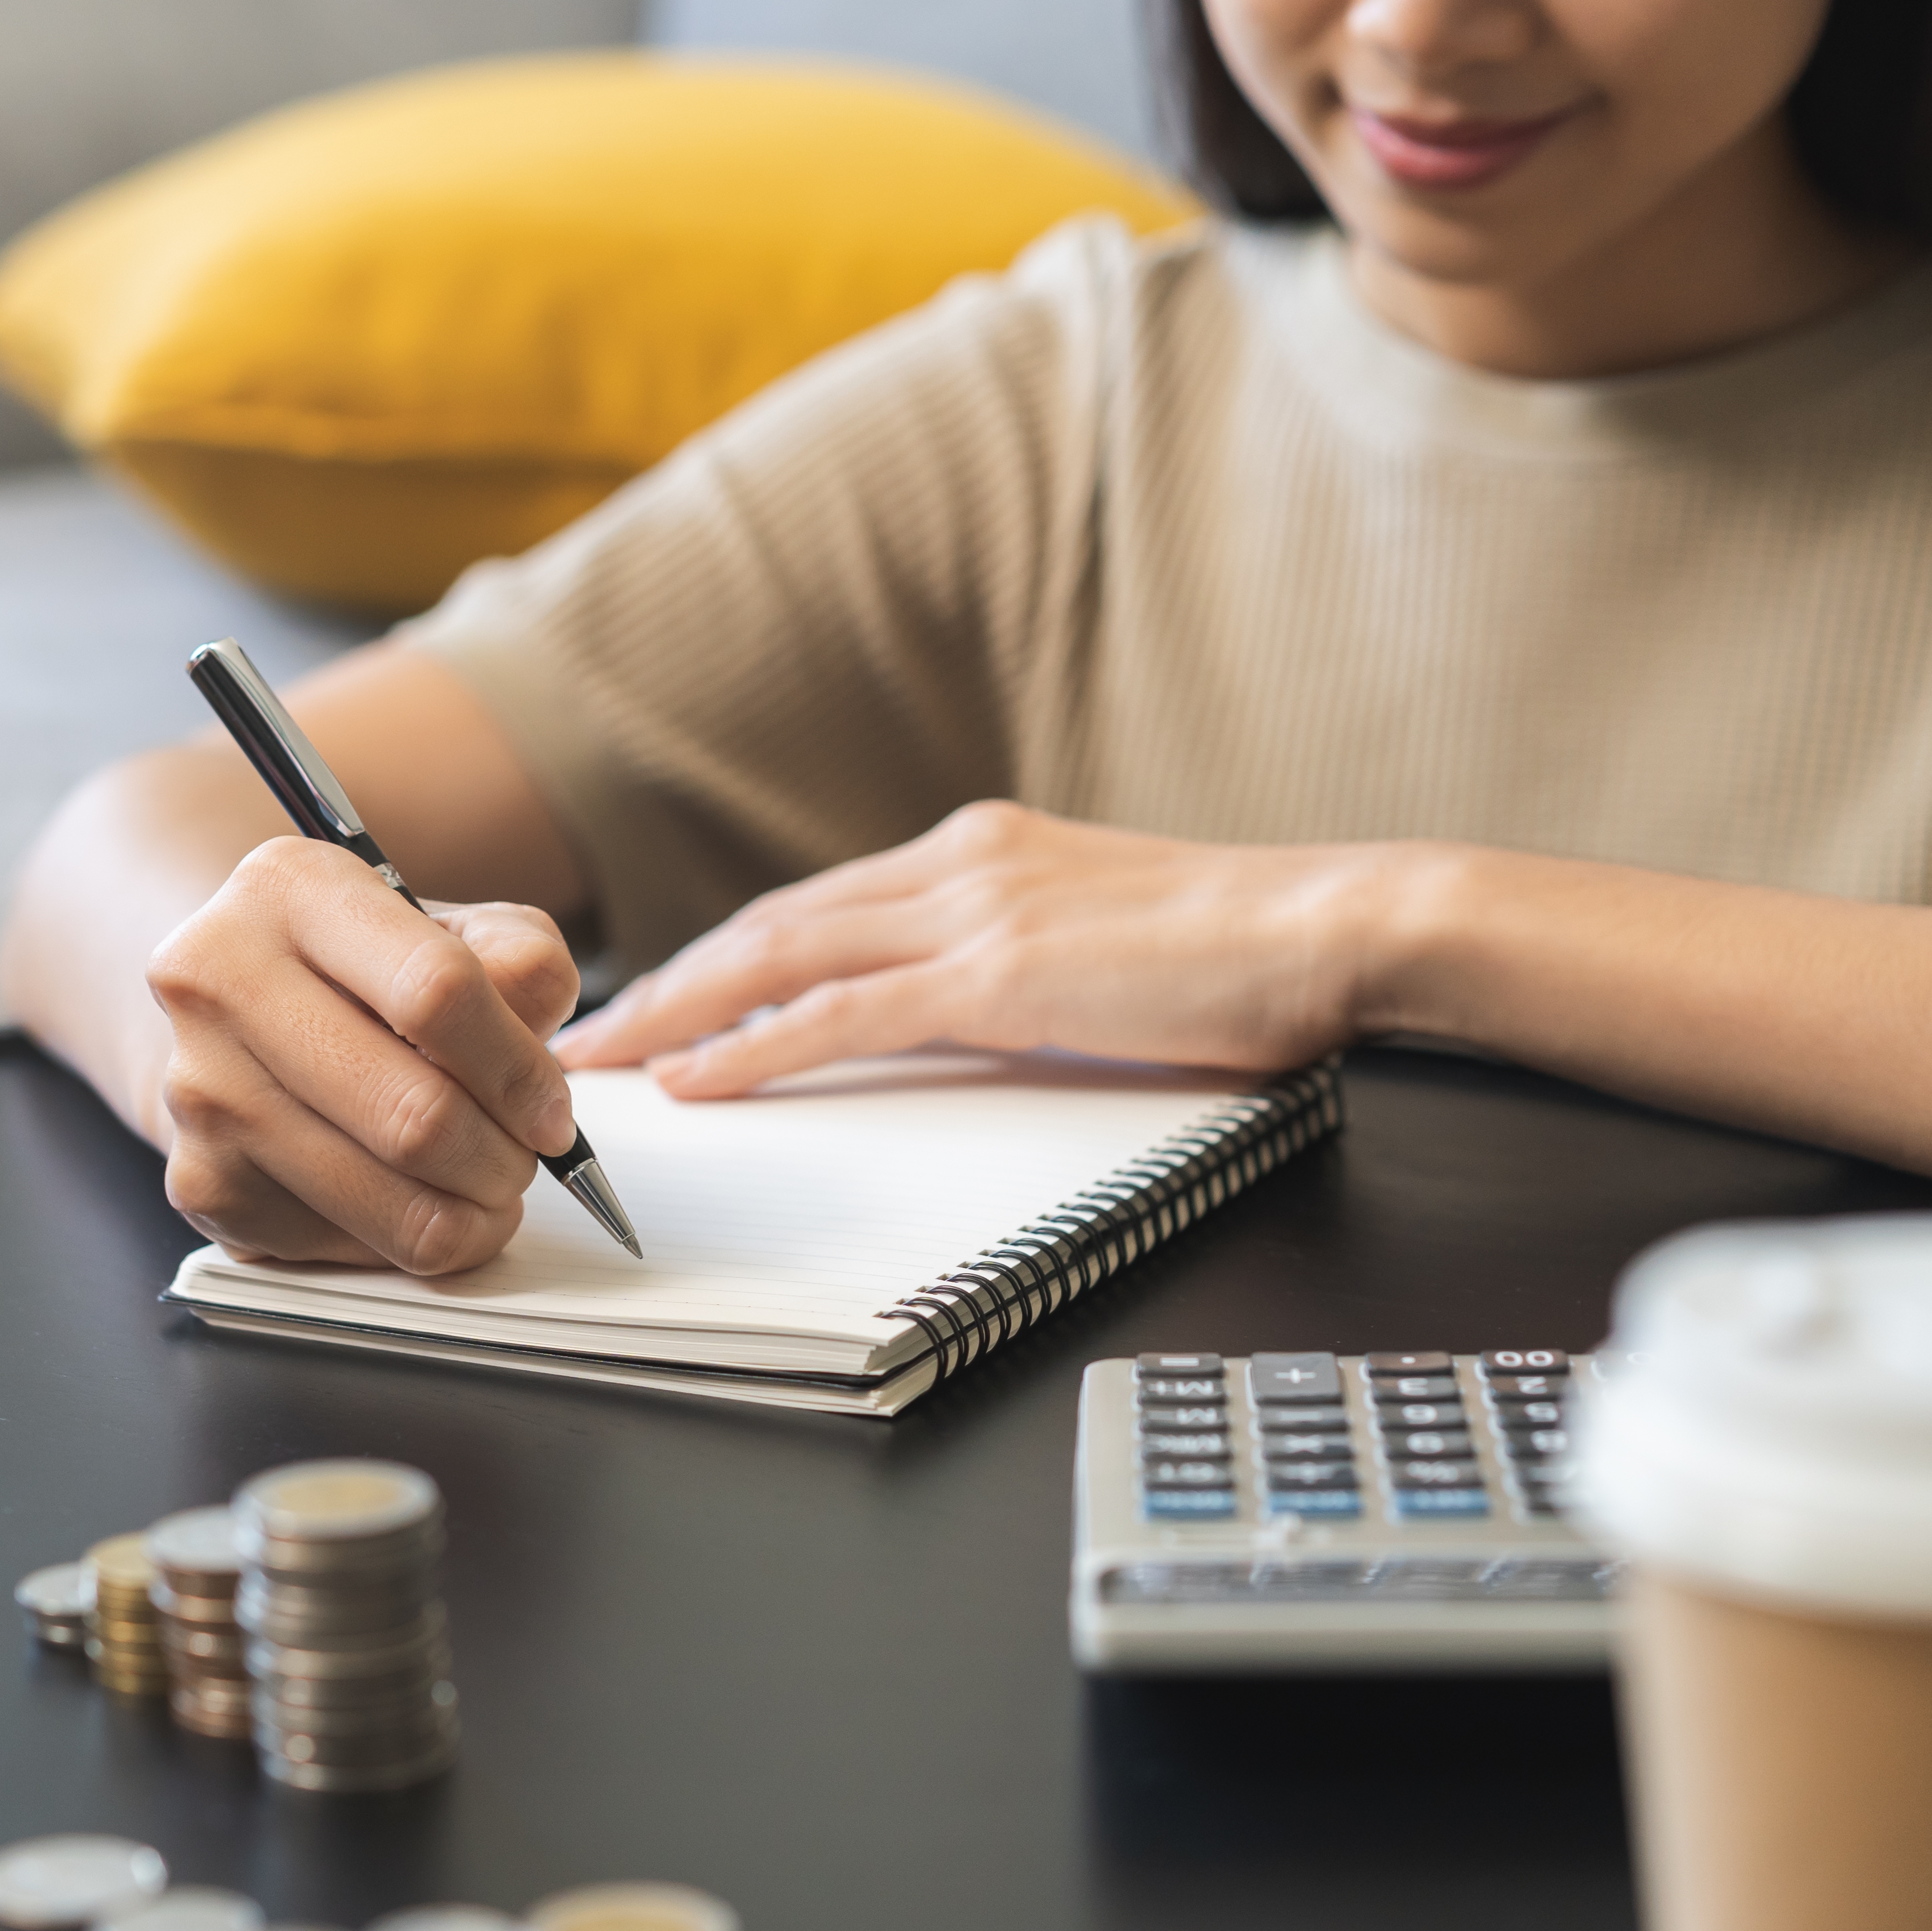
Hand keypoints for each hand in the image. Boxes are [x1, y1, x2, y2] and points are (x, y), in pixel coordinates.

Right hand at [145, 837, 582, 1271]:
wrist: (239, 1008)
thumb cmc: (365, 970)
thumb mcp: (455, 929)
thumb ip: (520, 966)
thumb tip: (537, 1061)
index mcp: (290, 888)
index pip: (436, 992)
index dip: (519, 1071)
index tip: (553, 1115)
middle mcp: (219, 980)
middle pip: (413, 1115)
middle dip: (501, 1159)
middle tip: (523, 1159)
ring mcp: (199, 1088)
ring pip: (386, 1201)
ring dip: (466, 1215)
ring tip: (480, 1186)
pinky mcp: (201, 1181)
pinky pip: (344, 1249)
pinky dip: (400, 1240)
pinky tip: (404, 1199)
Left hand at [554, 800, 1395, 1094]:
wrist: (1339, 922)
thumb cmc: (1244, 948)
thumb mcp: (1102, 938)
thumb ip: (1022, 953)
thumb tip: (970, 1001)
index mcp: (982, 850)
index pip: (819, 904)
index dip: (729, 953)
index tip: (665, 996)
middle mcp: (961, 863)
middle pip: (774, 924)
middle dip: (674, 982)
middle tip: (592, 1031)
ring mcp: (975, 913)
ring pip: (782, 959)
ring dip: (682, 1012)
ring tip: (608, 1060)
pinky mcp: (999, 977)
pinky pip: (841, 1017)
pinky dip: (756, 1048)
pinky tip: (698, 1080)